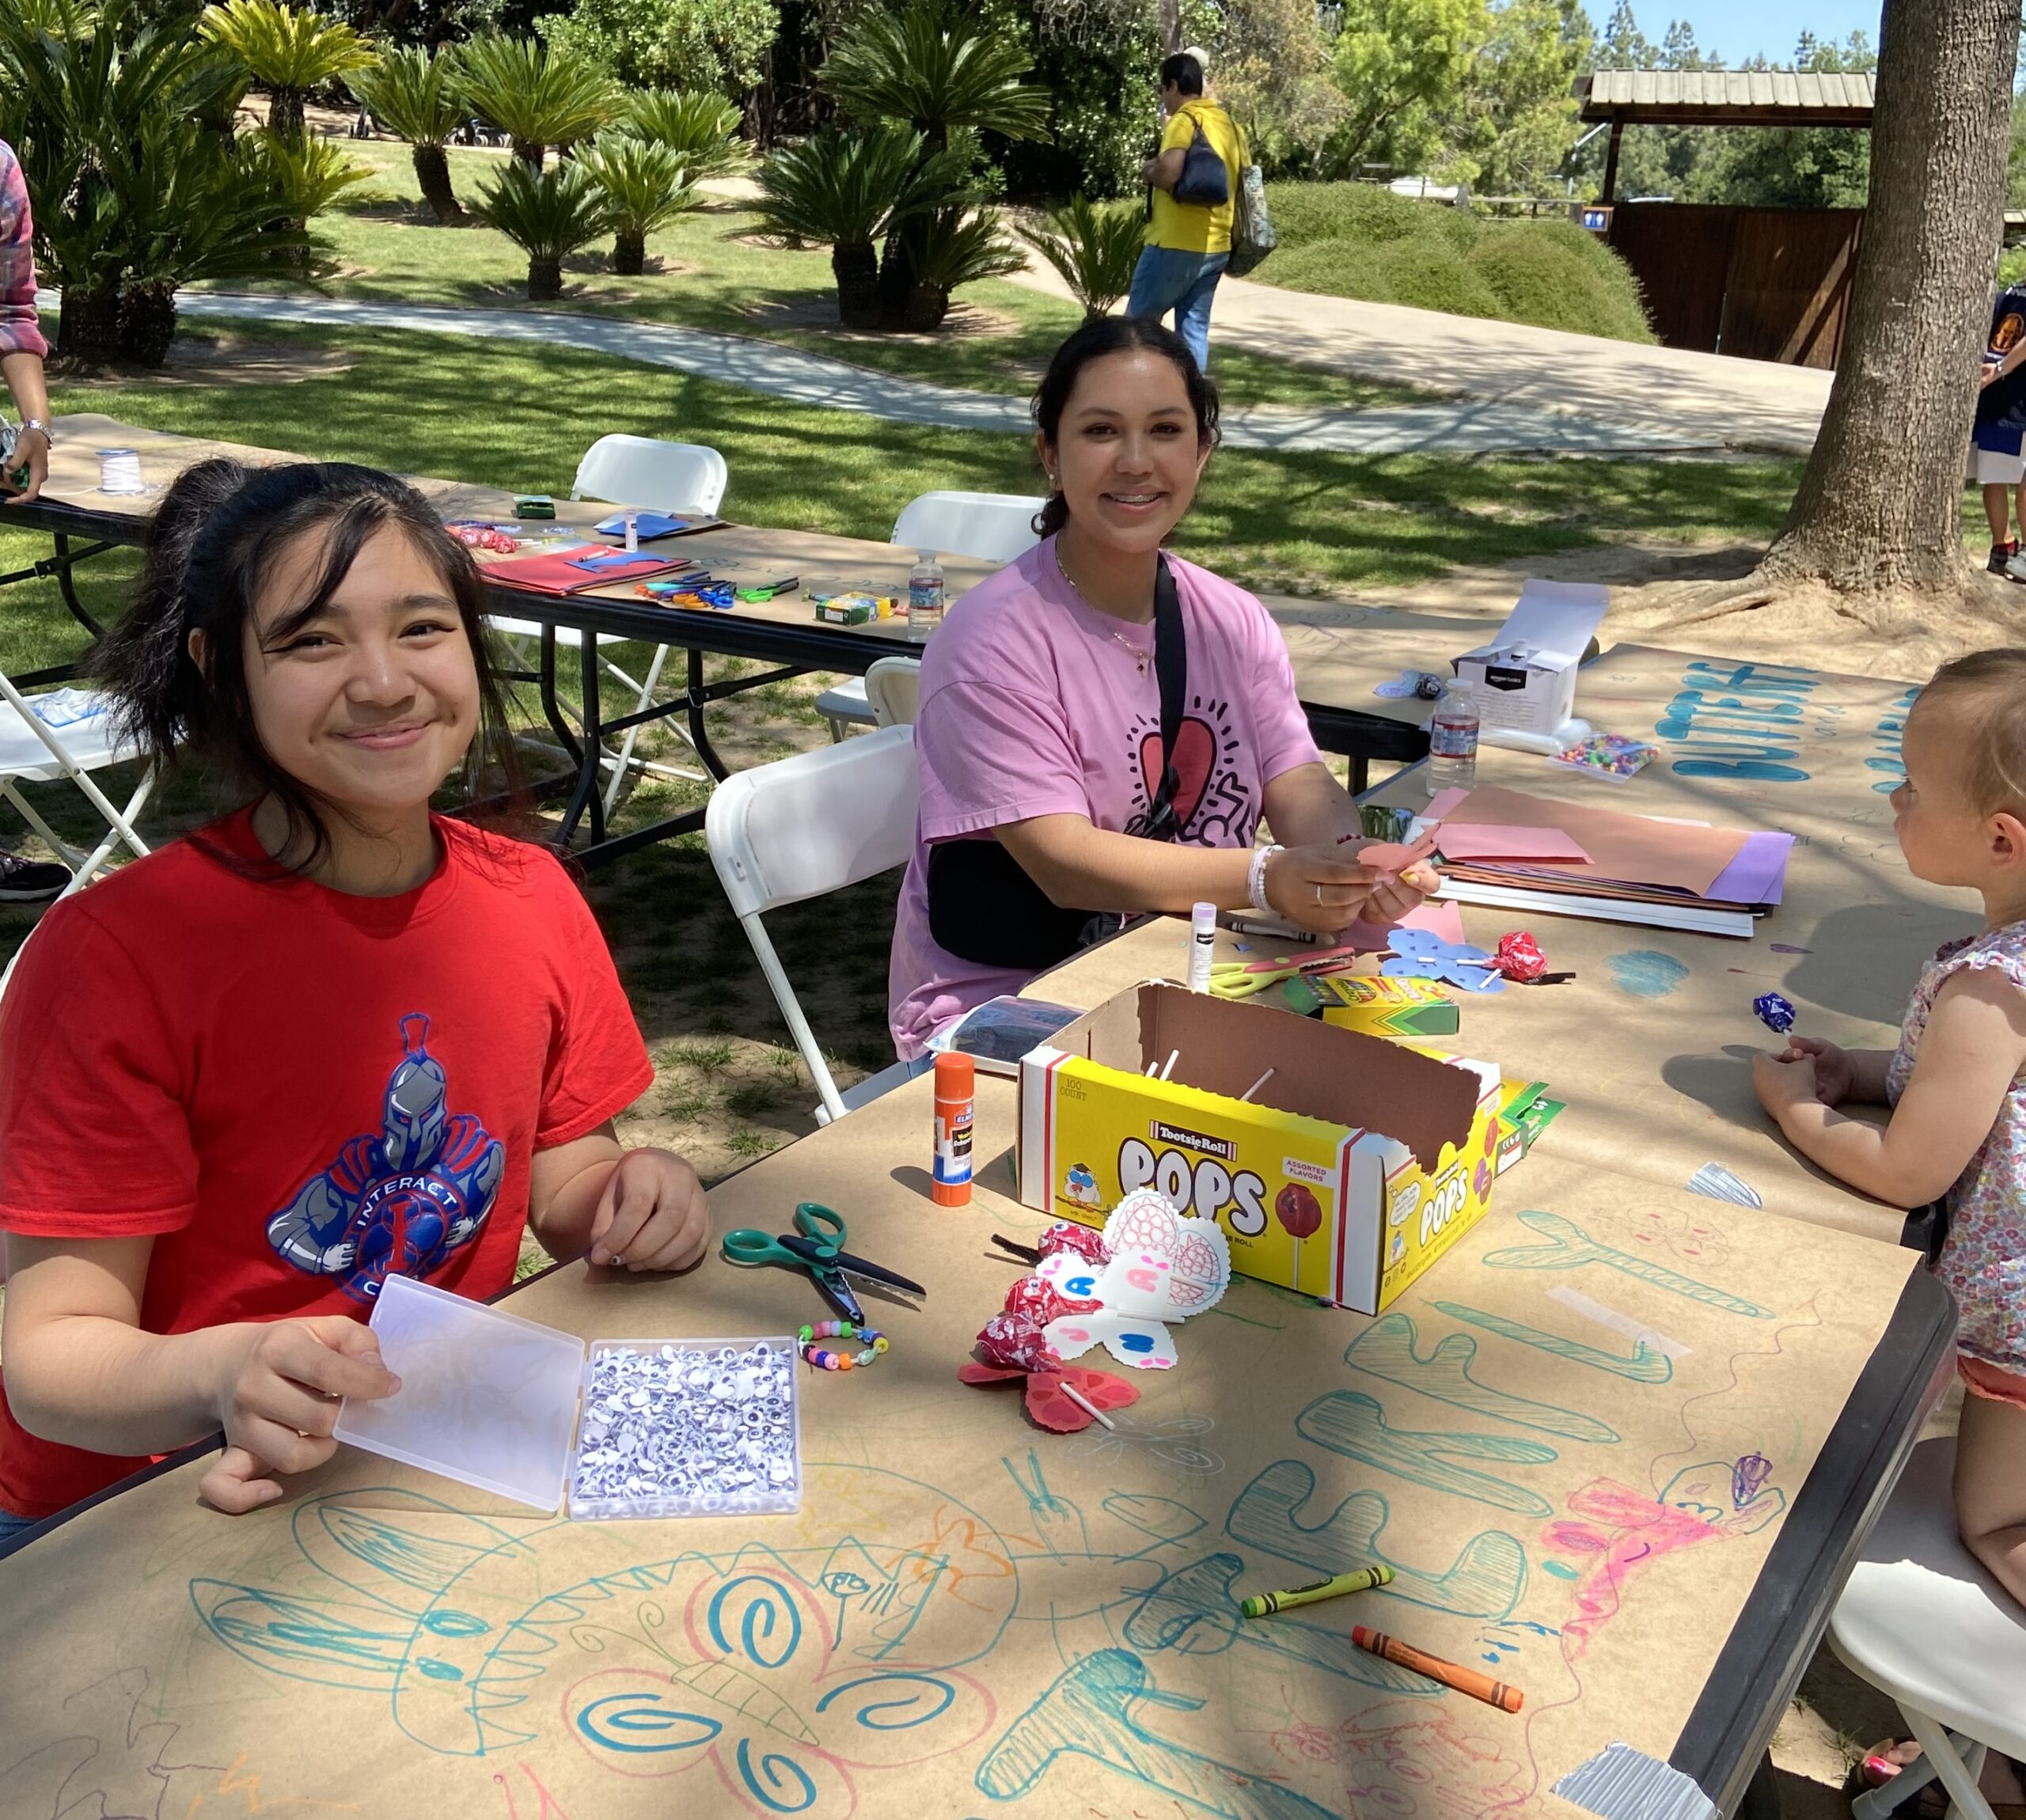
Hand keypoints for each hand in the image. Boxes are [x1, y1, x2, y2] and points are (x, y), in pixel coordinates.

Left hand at [0, 426, 46, 502]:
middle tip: (1, 478)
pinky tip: (8, 469)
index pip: (31, 494)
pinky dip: (15, 477)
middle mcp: (40, 477)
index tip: (8, 500)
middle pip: (26, 490)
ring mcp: (37, 474)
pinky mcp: (34, 471)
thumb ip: (15, 462)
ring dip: (13, 481)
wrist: (38, 432)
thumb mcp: (21, 449)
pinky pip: (24, 478)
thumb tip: (8, 472)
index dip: (20, 499)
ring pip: (24, 485)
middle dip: (12, 488)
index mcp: (38, 474)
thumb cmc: (31, 440)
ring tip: (3, 472)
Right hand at [201, 1316, 400, 1512]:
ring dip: (320, 1451)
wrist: (228, 1363)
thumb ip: (359, 1342)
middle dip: (345, 1418)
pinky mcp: (229, 1452)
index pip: (326, 1370)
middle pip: (316, 1419)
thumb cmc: (292, 1347)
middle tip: (347, 1409)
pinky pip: (222, 1485)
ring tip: (324, 1434)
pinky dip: (245, 1496)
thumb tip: (378, 1375)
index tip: (391, 1387)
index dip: (367, 1382)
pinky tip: (274, 1488)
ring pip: (289, 1456)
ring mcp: (238, 1424)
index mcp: (279, 1348)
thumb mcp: (327, 1329)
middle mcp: (253, 1387)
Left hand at [588, 1147, 709, 1272]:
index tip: (603, 1257)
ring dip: (662, 1258)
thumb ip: (605, 1225)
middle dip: (644, 1249)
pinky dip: (678, 1260)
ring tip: (638, 1264)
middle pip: (671, 1219)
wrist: (656, 1168)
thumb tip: (604, 1256)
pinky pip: (701, 1243)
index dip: (620, 1236)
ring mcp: (700, 1195)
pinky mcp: (709, 1213)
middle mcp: (681, 1176)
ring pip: (691, 1233)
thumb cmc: (630, 1184)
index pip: (638, 1205)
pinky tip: (657, 1263)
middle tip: (623, 1262)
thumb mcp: (609, 1196)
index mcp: (649, 1166)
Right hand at [1263, 842, 1433, 935]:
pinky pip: (1340, 923)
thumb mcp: (1317, 852)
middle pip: (1341, 896)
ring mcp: (1308, 915)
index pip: (1336, 874)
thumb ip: (1343, 859)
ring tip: (1366, 889)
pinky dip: (1353, 912)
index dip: (1361, 874)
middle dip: (1365, 888)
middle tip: (1379, 881)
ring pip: (1344, 913)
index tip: (1381, 871)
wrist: (1270, 884)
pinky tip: (1354, 901)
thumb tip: (1373, 864)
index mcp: (1303, 871)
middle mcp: (1304, 896)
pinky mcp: (1313, 927)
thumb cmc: (1297, 863)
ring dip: (1361, 901)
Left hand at [1752, 1048, 1821, 1123]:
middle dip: (1789, 1070)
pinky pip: (1779, 1097)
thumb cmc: (1798, 1084)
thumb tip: (1807, 1057)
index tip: (1796, 1059)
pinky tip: (1804, 1097)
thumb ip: (1805, 1058)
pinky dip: (1790, 1095)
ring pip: (1778, 1085)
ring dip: (1792, 1083)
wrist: (1795, 1112)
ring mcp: (1761, 1095)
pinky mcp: (1768, 1108)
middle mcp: (1756, 1080)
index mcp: (1760, 1066)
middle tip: (1802, 1072)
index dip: (1782, 1055)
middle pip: (1772, 1070)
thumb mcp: (1806, 1065)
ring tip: (1809, 1085)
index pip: (1766, 1055)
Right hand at [1772, 1034, 1856, 1104]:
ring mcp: (1801, 1089)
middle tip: (1802, 1068)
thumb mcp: (1820, 1046)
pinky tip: (1821, 1089)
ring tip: (1815, 1080)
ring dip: (1802, 1084)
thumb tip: (1790, 1038)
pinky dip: (1812, 1094)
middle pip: (1782, 1075)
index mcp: (1792, 1061)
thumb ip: (1807, 1043)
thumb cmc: (1832, 1056)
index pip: (1781, 1059)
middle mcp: (1792, 1076)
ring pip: (1793, 1089)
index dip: (1787, 1056)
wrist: (1849, 1072)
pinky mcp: (1811, 1098)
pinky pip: (1807, 1100)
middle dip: (1790, 1071)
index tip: (1798, 1055)